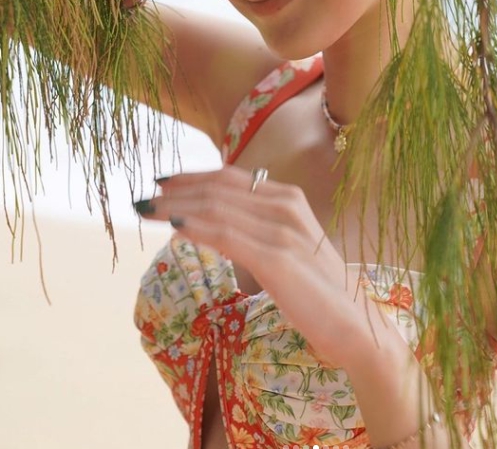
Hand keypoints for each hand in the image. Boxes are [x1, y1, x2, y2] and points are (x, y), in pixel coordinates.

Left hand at [136, 165, 365, 365]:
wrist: (353, 321)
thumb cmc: (315, 286)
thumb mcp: (286, 245)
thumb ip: (255, 226)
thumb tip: (205, 219)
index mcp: (287, 197)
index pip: (229, 176)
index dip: (191, 175)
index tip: (162, 181)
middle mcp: (285, 206)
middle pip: (218, 188)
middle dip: (176, 190)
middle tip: (142, 197)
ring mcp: (283, 230)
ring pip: (218, 208)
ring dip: (177, 206)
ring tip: (147, 210)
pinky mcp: (278, 258)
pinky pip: (228, 236)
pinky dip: (198, 228)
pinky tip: (175, 228)